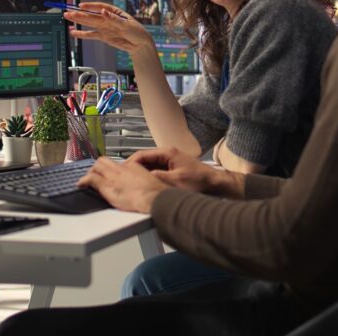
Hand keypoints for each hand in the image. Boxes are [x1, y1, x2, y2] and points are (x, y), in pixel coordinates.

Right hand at [63, 2, 153, 54]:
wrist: (140, 45)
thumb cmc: (137, 32)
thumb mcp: (127, 25)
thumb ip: (113, 19)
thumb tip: (103, 11)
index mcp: (114, 12)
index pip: (100, 7)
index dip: (90, 6)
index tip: (81, 6)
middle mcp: (107, 19)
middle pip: (91, 15)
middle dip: (79, 14)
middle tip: (68, 12)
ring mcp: (104, 27)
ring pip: (89, 23)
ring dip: (78, 21)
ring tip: (68, 18)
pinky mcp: (103, 36)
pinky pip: (91, 35)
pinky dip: (82, 34)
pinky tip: (74, 32)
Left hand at [78, 157, 166, 212]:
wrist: (154, 198)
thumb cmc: (156, 195)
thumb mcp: (151, 182)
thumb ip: (142, 181)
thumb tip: (140, 187)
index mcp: (133, 166)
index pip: (117, 164)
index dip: (111, 170)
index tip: (110, 175)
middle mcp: (121, 168)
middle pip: (104, 161)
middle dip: (97, 167)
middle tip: (94, 175)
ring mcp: (113, 176)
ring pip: (96, 167)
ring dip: (90, 173)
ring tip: (87, 180)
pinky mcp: (107, 185)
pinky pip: (91, 179)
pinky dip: (84, 181)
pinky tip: (80, 185)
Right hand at [127, 147, 244, 197]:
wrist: (216, 184)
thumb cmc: (200, 181)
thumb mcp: (176, 182)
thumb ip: (158, 178)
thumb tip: (142, 178)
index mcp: (167, 152)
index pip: (142, 154)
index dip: (130, 164)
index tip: (122, 171)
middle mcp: (168, 153)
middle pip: (144, 159)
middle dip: (134, 169)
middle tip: (123, 178)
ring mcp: (171, 160)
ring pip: (150, 165)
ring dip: (142, 173)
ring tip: (132, 183)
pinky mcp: (173, 168)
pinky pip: (156, 170)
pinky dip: (150, 176)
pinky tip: (146, 185)